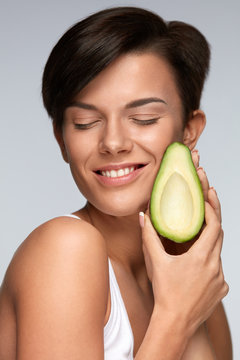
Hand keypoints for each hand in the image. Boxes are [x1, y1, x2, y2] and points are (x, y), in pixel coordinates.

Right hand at [140, 149, 228, 335]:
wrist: (176, 323)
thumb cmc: (166, 294)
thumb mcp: (156, 262)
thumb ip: (149, 236)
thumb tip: (143, 216)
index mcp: (201, 258)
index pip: (214, 226)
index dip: (211, 210)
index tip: (205, 199)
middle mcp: (215, 267)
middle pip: (219, 235)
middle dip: (213, 218)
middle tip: (207, 201)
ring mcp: (220, 279)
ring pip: (218, 252)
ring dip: (210, 240)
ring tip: (198, 232)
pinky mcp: (222, 289)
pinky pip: (218, 268)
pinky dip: (210, 259)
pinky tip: (197, 261)